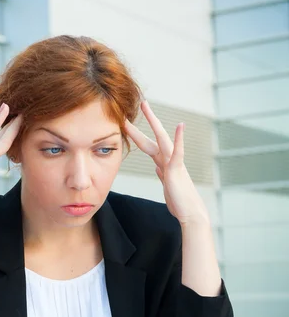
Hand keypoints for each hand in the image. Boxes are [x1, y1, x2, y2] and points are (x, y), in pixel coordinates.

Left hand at [124, 101, 209, 225]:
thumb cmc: (179, 201)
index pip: (148, 145)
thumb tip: (157, 167)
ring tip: (146, 107)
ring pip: (162, 139)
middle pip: (154, 136)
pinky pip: (178, 153)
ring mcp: (173, 163)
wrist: (190, 213)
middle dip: (145, 121)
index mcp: (164, 163)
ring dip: (154, 122)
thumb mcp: (167, 185)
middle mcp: (169, 160)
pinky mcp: (177, 170)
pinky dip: (179, 140)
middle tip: (138, 104)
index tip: (127, 124)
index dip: (137, 134)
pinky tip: (180, 126)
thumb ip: (162, 173)